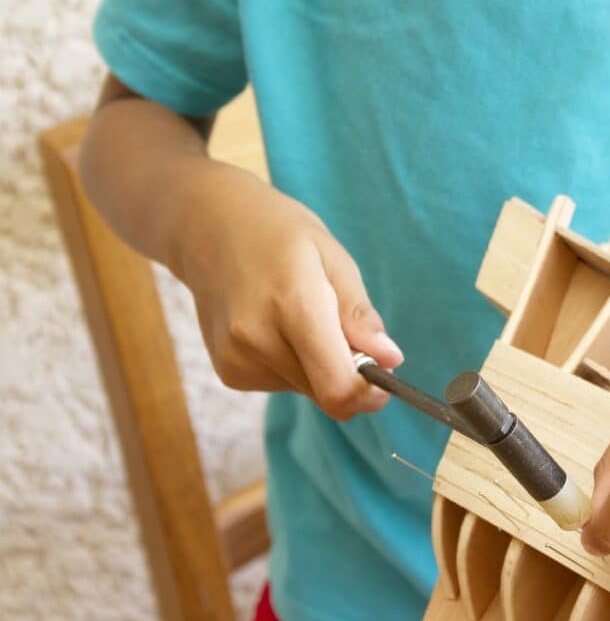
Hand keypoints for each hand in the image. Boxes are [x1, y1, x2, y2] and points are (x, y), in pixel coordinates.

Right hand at [173, 166, 402, 418]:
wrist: (206, 227)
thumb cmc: (279, 235)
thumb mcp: (332, 257)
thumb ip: (360, 315)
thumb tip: (391, 360)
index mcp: (293, 305)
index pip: (337, 387)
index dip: (369, 393)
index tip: (384, 374)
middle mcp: (257, 340)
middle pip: (326, 393)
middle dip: (348, 372)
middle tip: (341, 327)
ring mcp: (236, 360)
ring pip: (307, 390)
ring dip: (319, 366)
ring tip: (298, 316)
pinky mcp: (228, 373)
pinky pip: (283, 384)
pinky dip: (294, 364)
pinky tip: (275, 326)